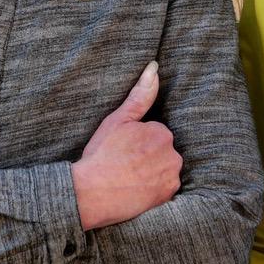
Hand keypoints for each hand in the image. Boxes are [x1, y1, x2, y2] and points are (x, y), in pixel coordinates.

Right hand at [71, 61, 181, 230]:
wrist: (91, 193)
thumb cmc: (101, 154)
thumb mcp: (118, 120)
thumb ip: (140, 95)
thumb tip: (154, 67)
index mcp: (162, 132)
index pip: (155, 135)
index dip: (138, 142)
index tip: (123, 150)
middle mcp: (172, 154)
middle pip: (163, 152)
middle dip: (148, 157)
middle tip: (124, 165)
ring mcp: (171, 177)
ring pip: (164, 170)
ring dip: (152, 173)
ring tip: (129, 178)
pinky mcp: (168, 195)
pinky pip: (164, 188)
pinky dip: (154, 189)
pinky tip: (136, 190)